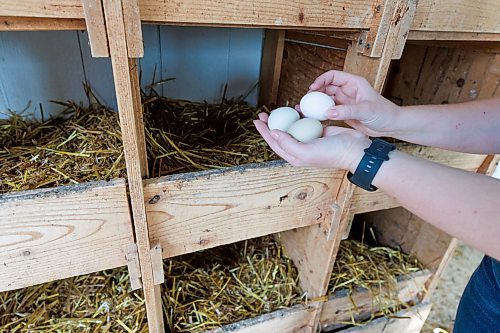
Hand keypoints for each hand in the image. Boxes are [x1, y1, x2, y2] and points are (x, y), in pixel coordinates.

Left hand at [254, 113, 369, 171]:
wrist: (355, 150)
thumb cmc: (332, 154)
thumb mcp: (306, 152)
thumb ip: (288, 143)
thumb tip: (273, 133)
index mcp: (295, 156)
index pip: (274, 143)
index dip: (264, 132)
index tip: (256, 121)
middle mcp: (300, 149)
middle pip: (280, 135)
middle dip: (270, 124)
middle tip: (263, 113)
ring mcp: (310, 140)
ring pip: (292, 128)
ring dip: (284, 119)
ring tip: (276, 110)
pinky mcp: (319, 131)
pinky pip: (305, 122)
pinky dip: (299, 115)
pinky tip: (295, 108)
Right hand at [307, 70, 401, 136]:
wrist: (390, 126)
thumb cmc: (384, 113)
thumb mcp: (365, 110)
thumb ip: (347, 111)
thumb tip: (328, 112)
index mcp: (354, 83)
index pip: (333, 76)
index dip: (320, 80)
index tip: (312, 89)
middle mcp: (348, 90)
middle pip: (326, 87)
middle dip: (315, 93)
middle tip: (306, 102)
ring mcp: (345, 102)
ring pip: (325, 100)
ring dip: (316, 104)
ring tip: (306, 110)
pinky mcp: (344, 112)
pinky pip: (329, 111)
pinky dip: (320, 113)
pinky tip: (314, 118)